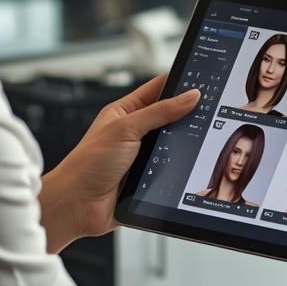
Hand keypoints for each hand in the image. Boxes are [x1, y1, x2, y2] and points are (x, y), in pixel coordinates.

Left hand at [39, 75, 200, 250]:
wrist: (78, 205)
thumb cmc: (87, 164)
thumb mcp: (125, 128)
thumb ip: (159, 111)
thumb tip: (189, 96)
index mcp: (125, 112)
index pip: (157, 89)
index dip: (178, 84)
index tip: (201, 80)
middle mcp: (134, 133)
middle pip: (169, 118)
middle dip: (186, 116)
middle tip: (208, 111)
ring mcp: (142, 156)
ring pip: (174, 145)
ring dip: (182, 145)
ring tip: (197, 140)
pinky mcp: (148, 179)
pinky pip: (172, 169)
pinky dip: (179, 168)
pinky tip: (186, 166)